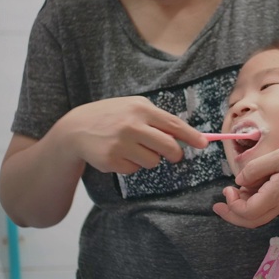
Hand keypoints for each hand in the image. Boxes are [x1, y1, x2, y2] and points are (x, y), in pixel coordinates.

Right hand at [56, 96, 207, 173]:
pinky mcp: (112, 160)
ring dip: (149, 159)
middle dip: (175, 154)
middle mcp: (132, 125)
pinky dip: (131, 165)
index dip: (191, 136)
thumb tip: (184, 136)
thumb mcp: (133, 108)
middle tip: (173, 155)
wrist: (75, 129)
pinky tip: (118, 154)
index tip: (203, 144)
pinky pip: (135, 169)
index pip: (173, 124)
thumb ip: (157, 120)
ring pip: (153, 161)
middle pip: (169, 147)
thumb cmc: (112, 117)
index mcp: (141, 108)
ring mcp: (121, 144)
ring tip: (134, 148)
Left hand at [213, 141, 278, 227]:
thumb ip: (257, 169)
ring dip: (245, 206)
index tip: (228, 189)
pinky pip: (272, 207)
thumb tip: (240, 181)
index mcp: (277, 196)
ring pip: (261, 215)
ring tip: (237, 189)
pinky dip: (258, 201)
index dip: (232, 205)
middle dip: (232, 214)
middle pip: (252, 221)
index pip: (247, 213)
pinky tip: (256, 186)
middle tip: (219, 202)